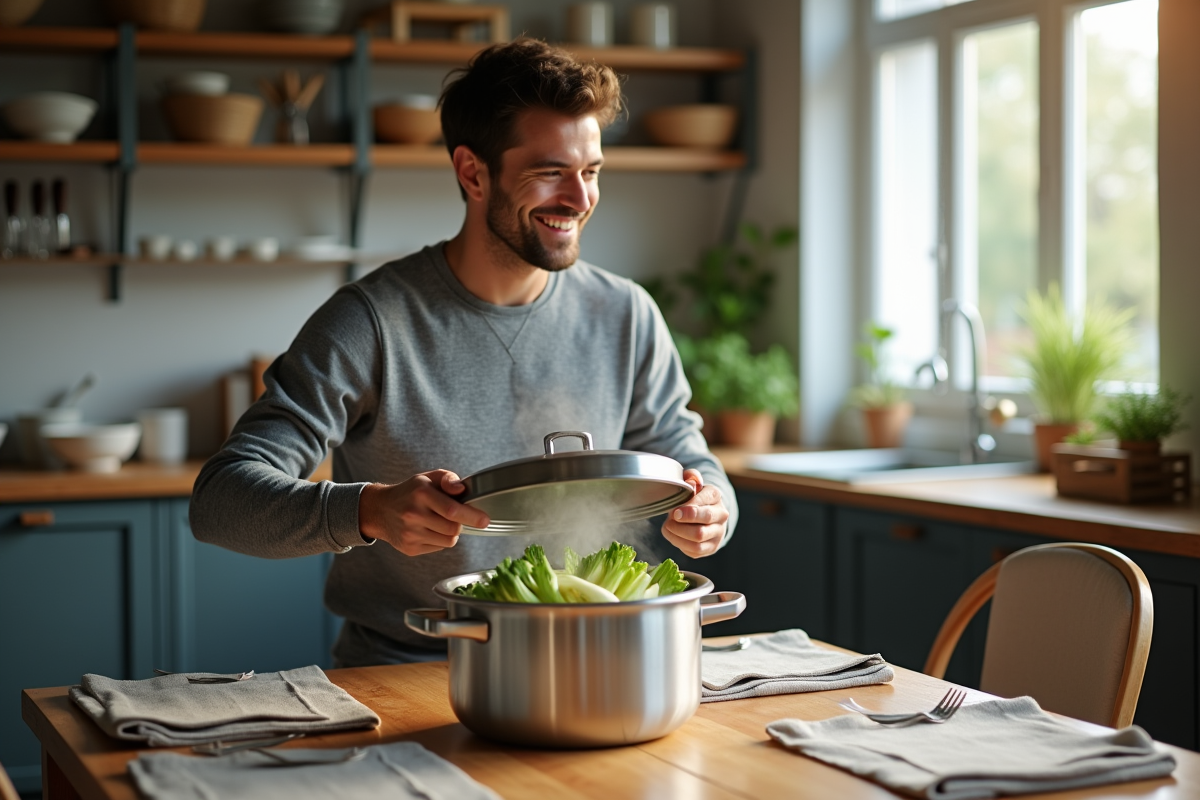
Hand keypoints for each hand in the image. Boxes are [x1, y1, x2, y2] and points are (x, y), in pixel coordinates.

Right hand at [358, 469, 489, 555]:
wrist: (381, 510)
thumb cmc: (411, 492)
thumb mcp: (428, 478)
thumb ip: (449, 479)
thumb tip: (462, 490)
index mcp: (421, 494)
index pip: (451, 510)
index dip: (471, 516)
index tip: (484, 520)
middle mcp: (414, 515)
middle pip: (453, 528)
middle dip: (460, 523)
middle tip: (453, 516)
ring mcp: (410, 534)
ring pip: (448, 541)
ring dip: (451, 532)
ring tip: (439, 522)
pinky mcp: (410, 548)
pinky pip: (438, 548)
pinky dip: (440, 540)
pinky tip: (429, 529)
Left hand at [661, 469, 728, 558]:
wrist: (704, 516)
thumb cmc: (693, 498)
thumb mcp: (692, 484)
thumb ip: (690, 476)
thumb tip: (690, 479)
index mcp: (715, 495)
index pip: (706, 499)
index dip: (690, 506)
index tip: (675, 511)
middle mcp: (721, 515)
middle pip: (706, 519)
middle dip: (685, 520)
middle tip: (671, 518)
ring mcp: (718, 533)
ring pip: (699, 537)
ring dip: (679, 533)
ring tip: (668, 526)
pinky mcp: (711, 548)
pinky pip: (695, 550)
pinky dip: (679, 544)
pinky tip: (672, 535)